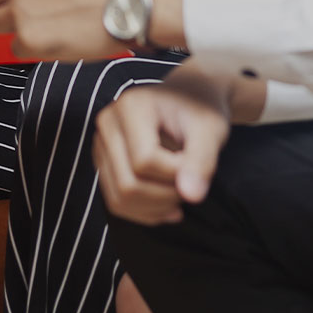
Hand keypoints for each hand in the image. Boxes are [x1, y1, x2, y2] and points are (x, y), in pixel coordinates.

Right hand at [93, 79, 230, 224]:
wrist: (190, 99)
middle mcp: (108, 123)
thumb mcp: (211, 130)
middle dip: (166, 196)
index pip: (145, 161)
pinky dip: (145, 212)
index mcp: (130, 106)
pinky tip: (170, 205)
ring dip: (156, 208)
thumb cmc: (201, 111)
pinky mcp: (104, 163)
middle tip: (192, 183)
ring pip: (119, 199)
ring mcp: (102, 144)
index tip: (198, 162)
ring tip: (181, 193)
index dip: (176, 173)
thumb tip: (191, 196)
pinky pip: (117, 202)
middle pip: (128, 184)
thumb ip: (202, 161)